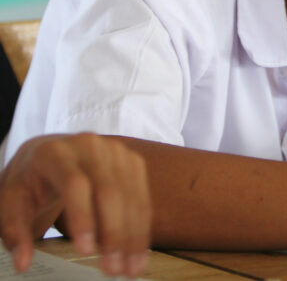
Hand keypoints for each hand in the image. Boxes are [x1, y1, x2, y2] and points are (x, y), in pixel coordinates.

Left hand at [0, 133, 150, 276]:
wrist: (51, 154)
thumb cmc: (30, 182)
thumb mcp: (11, 202)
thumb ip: (15, 231)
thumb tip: (24, 263)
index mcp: (55, 153)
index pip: (75, 184)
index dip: (83, 217)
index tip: (86, 252)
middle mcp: (90, 146)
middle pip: (110, 190)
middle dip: (115, 233)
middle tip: (113, 269)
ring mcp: (116, 152)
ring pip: (132, 196)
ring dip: (134, 236)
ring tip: (130, 270)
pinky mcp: (133, 162)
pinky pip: (143, 198)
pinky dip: (142, 228)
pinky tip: (139, 253)